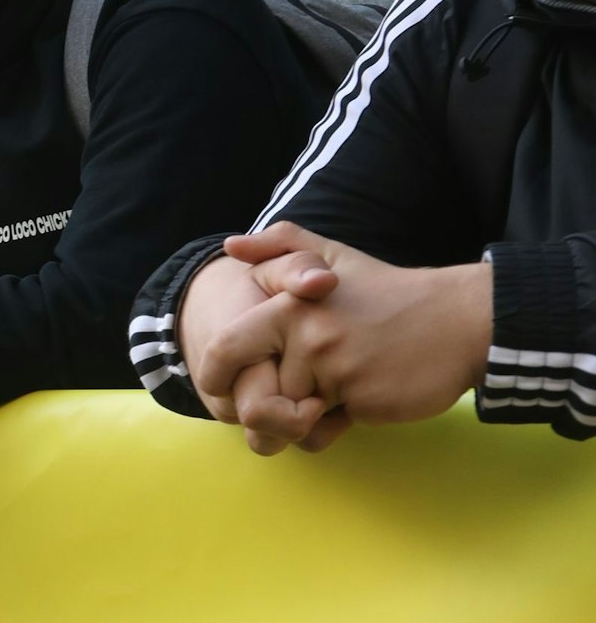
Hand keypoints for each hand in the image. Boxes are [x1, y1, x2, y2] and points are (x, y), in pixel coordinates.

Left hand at [200, 223, 492, 452]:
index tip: (218, 386)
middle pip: (259, 393)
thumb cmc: (390, 292)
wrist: (461, 321)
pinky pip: (329, 429)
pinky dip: (341, 421)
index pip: (226, 347)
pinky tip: (367, 393)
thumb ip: (280, 245)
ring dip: (311, 412)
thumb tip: (230, 246)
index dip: (213, 374)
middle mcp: (309, 339)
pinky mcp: (365, 402)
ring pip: (294, 417)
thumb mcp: (333, 256)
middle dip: (269, 403)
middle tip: (290, 391)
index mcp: (290, 307)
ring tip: (343, 381)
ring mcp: (338, 373)